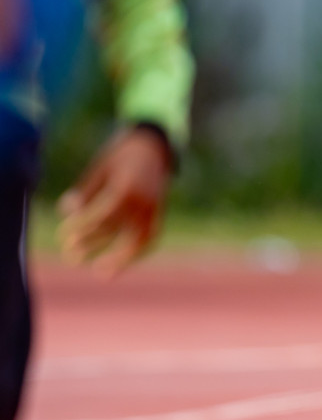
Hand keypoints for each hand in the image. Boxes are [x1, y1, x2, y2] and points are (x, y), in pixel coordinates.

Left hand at [57, 127, 173, 277]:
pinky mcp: (160, 212)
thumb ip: (85, 191)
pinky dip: (138, 252)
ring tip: (101, 273)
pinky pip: (151, 237)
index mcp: (127, 186)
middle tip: (71, 257)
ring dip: (120, 259)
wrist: (154, 146)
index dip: (82, 226)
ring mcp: (155, 208)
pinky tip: (121, 263)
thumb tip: (65, 211)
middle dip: (93, 244)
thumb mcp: (100, 168)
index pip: (102, 214)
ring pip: (139, 239)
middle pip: (117, 229)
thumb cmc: (120, 155)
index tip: (63, 234)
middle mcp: (144, 200)